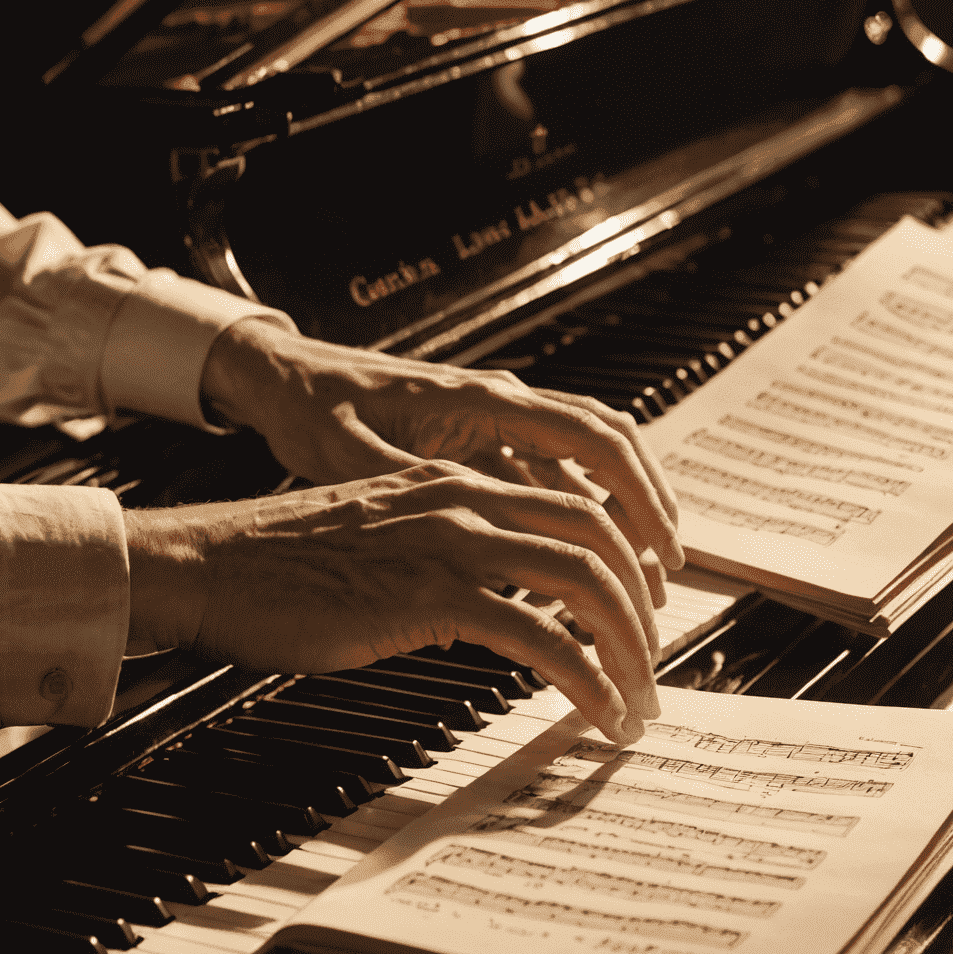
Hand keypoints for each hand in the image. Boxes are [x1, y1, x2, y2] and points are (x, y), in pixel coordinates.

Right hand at [124, 462, 659, 744]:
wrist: (206, 563)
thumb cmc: (274, 564)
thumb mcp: (376, 544)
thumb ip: (439, 562)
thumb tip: (486, 613)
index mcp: (453, 484)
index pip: (573, 508)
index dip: (624, 563)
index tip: (637, 618)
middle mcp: (463, 500)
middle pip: (600, 536)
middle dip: (644, 608)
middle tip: (652, 667)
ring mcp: (448, 542)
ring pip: (584, 580)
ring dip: (629, 648)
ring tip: (638, 701)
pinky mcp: (427, 594)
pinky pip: (538, 635)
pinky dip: (585, 678)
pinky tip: (597, 712)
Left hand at [200, 318, 682, 603]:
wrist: (285, 379)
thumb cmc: (313, 408)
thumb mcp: (353, 455)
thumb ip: (413, 486)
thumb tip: (468, 527)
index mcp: (481, 401)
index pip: (591, 439)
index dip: (637, 494)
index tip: (661, 547)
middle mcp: (499, 403)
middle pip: (607, 444)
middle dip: (647, 504)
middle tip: (667, 570)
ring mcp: (490, 420)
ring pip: (579, 461)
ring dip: (614, 510)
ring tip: (635, 574)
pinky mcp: (474, 440)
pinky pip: (542, 475)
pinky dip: (569, 513)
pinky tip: (572, 562)